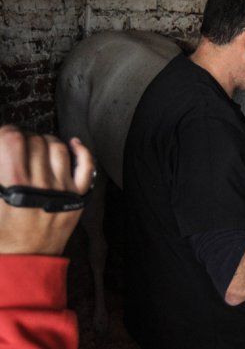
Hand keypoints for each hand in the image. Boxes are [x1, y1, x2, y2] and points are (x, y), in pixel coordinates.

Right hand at [0, 125, 93, 255]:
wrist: (25, 261)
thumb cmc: (1, 234)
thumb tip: (0, 153)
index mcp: (13, 183)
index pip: (13, 140)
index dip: (6, 132)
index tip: (4, 136)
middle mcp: (41, 183)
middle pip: (35, 141)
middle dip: (24, 137)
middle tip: (17, 145)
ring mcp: (63, 189)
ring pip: (59, 148)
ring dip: (47, 141)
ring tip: (37, 147)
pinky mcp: (78, 197)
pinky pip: (86, 166)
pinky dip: (81, 151)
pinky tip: (72, 143)